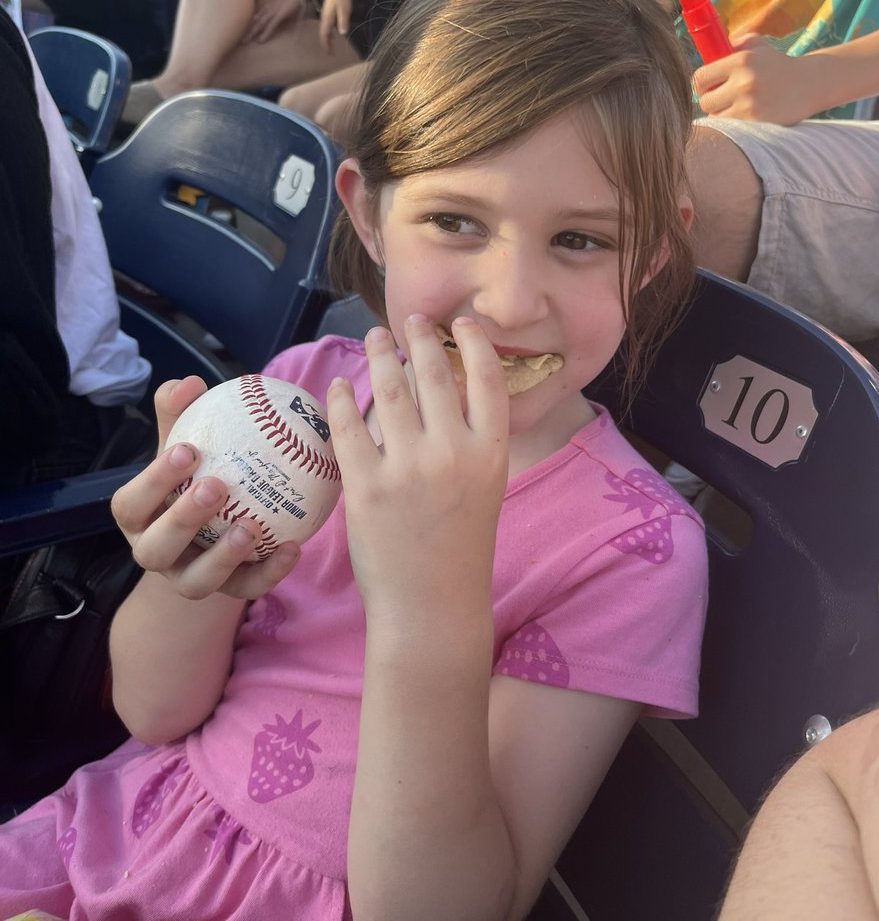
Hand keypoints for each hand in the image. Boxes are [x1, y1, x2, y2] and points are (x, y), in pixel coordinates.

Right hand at [111, 377, 301, 600]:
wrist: (206, 531)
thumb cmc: (190, 475)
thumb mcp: (180, 445)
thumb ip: (180, 413)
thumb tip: (190, 382)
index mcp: (137, 516)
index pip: (132, 503)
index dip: (154, 481)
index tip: (187, 450)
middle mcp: (155, 553)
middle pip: (157, 549)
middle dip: (183, 519)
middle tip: (216, 486)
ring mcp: (188, 579)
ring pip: (197, 582)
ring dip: (224, 556)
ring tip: (252, 527)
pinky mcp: (225, 594)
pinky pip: (246, 589)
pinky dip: (269, 572)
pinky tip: (294, 547)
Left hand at [242, 0, 312, 44]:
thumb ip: (275, 3)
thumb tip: (275, 10)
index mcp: (266, 2)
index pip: (253, 12)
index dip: (245, 20)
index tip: (239, 27)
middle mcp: (267, 6)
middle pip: (253, 19)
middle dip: (245, 29)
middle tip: (237, 38)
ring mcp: (273, 11)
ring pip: (259, 24)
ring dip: (252, 33)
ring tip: (245, 42)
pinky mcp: (280, 15)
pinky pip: (271, 26)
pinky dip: (265, 34)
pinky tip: (260, 41)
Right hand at [319, 0, 353, 53]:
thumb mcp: (345, 9)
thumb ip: (343, 21)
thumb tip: (342, 34)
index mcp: (327, 18)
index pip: (324, 35)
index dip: (326, 45)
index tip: (329, 54)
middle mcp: (324, 18)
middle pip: (323, 34)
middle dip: (326, 44)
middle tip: (330, 53)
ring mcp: (326, 15)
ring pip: (325, 30)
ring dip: (327, 39)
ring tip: (331, 46)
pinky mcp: (329, 12)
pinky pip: (327, 25)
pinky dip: (329, 32)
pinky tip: (333, 35)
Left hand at [327, 316, 508, 622]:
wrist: (433, 605)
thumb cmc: (460, 548)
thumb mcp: (485, 489)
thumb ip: (469, 443)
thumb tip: (442, 394)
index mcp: (490, 453)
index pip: (488, 380)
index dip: (474, 344)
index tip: (459, 323)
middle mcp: (453, 453)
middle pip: (434, 374)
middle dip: (419, 338)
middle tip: (408, 320)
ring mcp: (409, 468)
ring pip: (390, 390)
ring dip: (379, 356)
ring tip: (373, 339)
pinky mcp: (367, 487)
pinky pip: (349, 427)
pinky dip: (342, 399)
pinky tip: (341, 385)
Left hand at [695, 34, 818, 125]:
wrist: (810, 83)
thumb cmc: (776, 64)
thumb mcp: (756, 45)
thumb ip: (730, 45)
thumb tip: (707, 53)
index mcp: (740, 60)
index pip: (699, 78)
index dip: (702, 84)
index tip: (709, 87)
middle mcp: (744, 82)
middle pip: (705, 101)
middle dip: (711, 100)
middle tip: (723, 98)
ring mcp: (750, 105)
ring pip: (717, 117)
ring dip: (723, 113)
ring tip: (738, 106)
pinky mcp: (757, 123)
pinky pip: (732, 127)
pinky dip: (735, 123)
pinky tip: (748, 114)